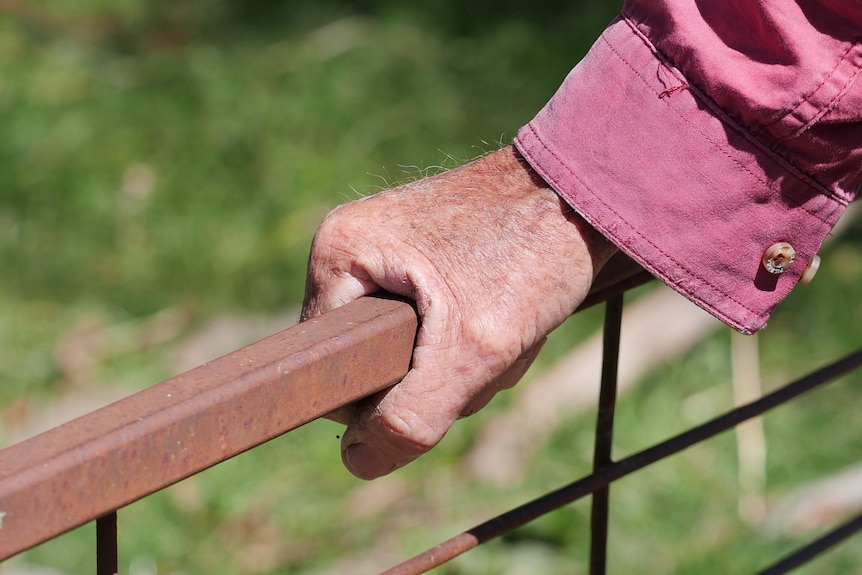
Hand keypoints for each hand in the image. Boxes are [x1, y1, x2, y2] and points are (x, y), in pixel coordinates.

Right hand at [301, 145, 615, 478]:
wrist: (589, 191)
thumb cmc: (534, 250)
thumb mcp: (473, 346)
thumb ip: (410, 415)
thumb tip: (358, 461)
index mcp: (339, 254)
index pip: (330, 373)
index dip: (386, 399)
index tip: (447, 372)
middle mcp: (352, 247)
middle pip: (373, 365)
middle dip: (439, 375)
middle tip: (489, 340)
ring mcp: (389, 250)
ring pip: (409, 353)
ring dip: (466, 360)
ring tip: (507, 320)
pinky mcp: (423, 258)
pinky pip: (432, 329)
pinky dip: (474, 340)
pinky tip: (509, 314)